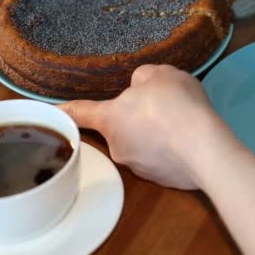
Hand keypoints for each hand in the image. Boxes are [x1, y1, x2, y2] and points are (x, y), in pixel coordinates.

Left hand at [59, 64, 221, 189]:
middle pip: (121, 128)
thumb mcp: (159, 74)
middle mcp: (118, 146)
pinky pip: (162, 159)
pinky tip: (189, 141)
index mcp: (110, 118)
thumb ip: (143, 79)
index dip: (63, 110)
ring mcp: (140, 167)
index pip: (78, 113)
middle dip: (136, 118)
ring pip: (144, 144)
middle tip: (163, 108)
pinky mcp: (162, 179)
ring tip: (182, 124)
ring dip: (156, 135)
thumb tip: (140, 90)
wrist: (204, 147)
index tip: (50, 113)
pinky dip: (171, 150)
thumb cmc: (175, 104)